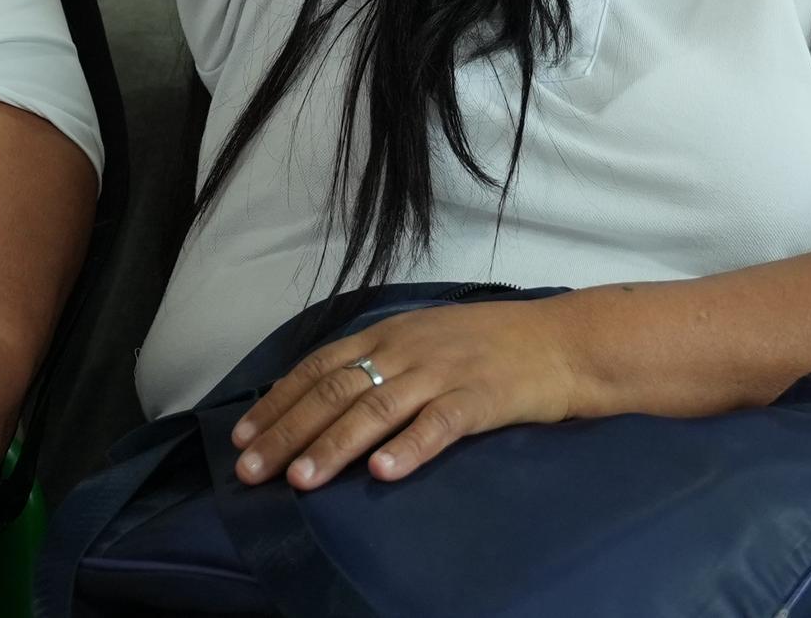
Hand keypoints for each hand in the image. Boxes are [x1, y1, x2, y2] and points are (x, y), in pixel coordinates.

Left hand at [234, 293, 598, 489]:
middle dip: (288, 432)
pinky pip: (438, 424)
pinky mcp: (480, 397)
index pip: (321, 367)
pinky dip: (408, 448)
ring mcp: (445, 372)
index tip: (243, 436)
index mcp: (393, 332)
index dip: (279, 401)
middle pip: (337, 391)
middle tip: (252, 470)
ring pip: (377, 409)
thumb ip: (385, 361)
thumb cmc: (497, 344)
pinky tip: (383, 473)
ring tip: (301, 479)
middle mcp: (410, 348)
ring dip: (334, 446)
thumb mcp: (431, 338)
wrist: (567, 340)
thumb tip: (328, 398)